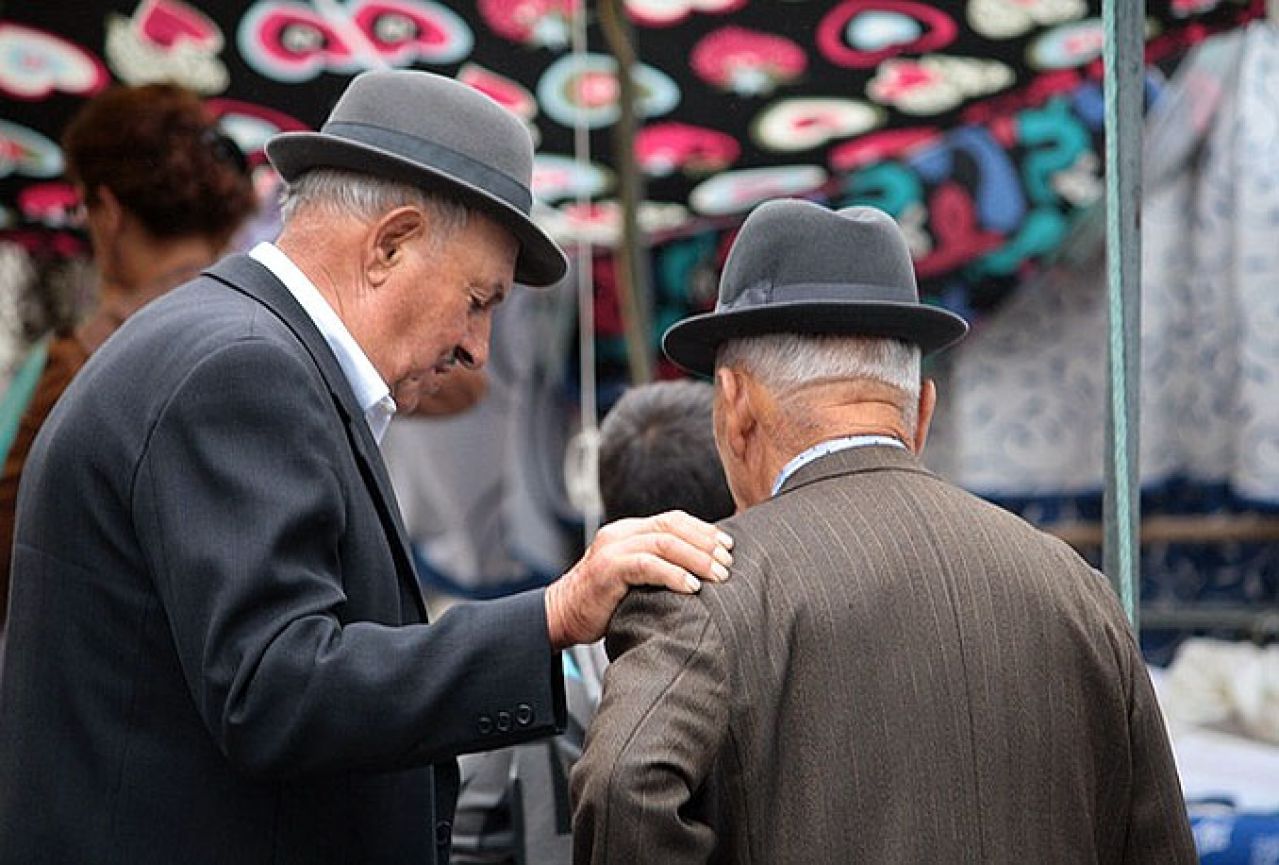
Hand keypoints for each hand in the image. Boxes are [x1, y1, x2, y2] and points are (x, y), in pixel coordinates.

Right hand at [544, 510, 733, 648]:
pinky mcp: (608, 569)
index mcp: (628, 531)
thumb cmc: (602, 603)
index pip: (673, 519)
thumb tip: (701, 570)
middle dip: (705, 543)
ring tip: (718, 576)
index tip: (727, 546)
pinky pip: (648, 565)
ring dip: (697, 559)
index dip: (703, 530)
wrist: (561, 617)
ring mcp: (613, 549)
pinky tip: (692, 587)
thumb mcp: (632, 576)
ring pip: (664, 543)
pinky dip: (674, 574)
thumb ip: (656, 565)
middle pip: (672, 526)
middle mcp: (621, 533)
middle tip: (728, 563)